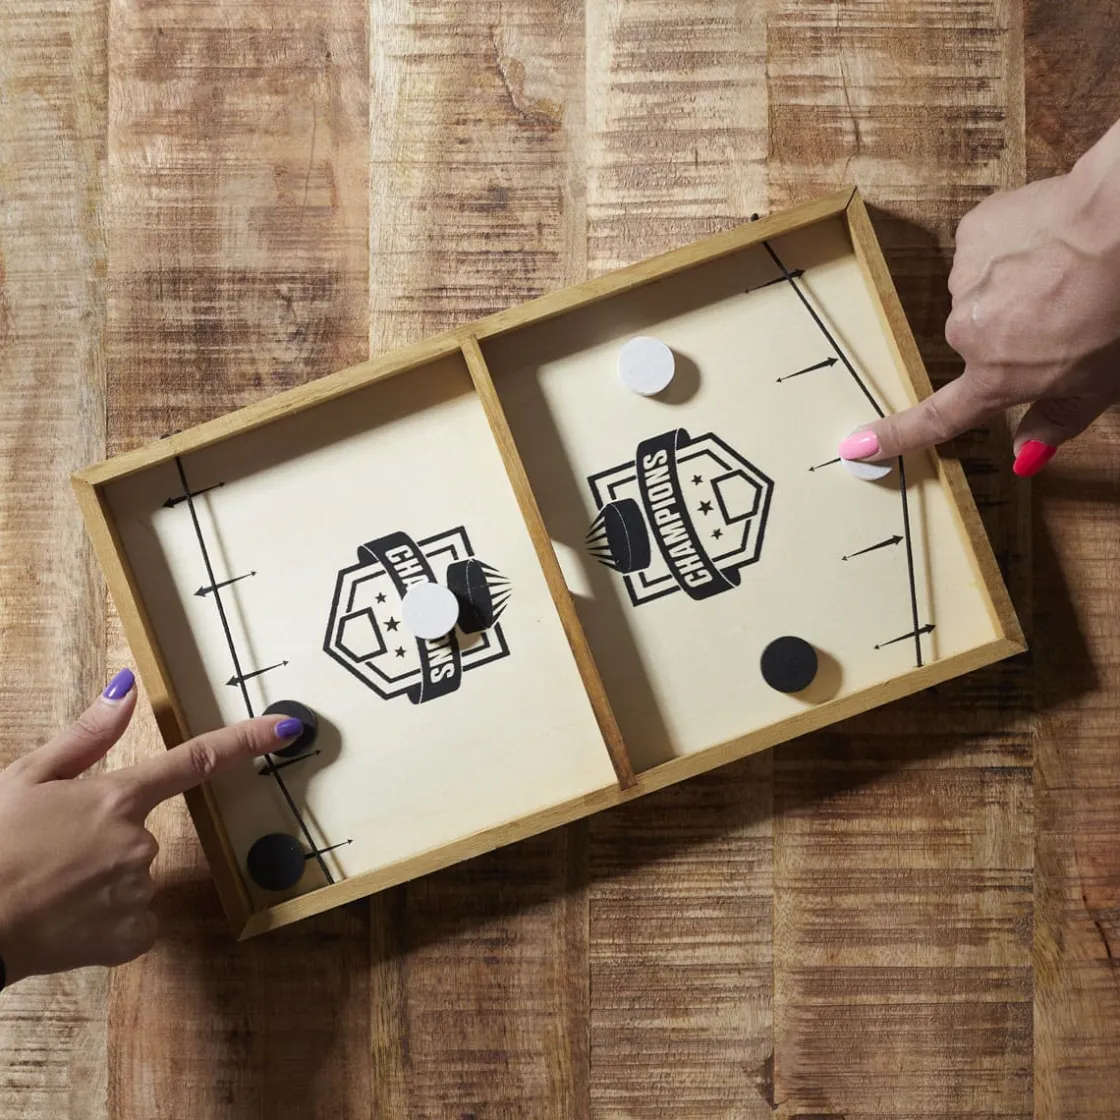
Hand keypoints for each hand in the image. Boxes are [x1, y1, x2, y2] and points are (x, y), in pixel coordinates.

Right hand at [0, 668, 302, 985]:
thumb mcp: (27, 778)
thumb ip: (87, 736)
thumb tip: (129, 687)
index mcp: (116, 798)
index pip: (196, 760)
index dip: (246, 741)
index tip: (288, 728)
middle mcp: (138, 842)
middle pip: (142, 835)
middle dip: (106, 843)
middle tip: (52, 857)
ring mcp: (138, 891)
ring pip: (135, 879)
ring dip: (103, 884)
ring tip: (51, 890)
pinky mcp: (131, 936)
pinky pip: (135, 922)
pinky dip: (109, 923)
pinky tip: (69, 921)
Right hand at [838, 158, 1119, 475]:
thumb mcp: (1102, 383)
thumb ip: (1056, 421)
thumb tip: (1023, 458)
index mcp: (997, 376)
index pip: (935, 418)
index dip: (894, 436)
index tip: (856, 445)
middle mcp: (968, 333)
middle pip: (976, 339)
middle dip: (1012, 328)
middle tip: (1064, 311)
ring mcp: (965, 281)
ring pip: (982, 290)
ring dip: (1014, 283)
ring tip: (1064, 268)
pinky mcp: (973, 235)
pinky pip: (986, 248)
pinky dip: (1013, 244)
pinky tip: (1049, 238)